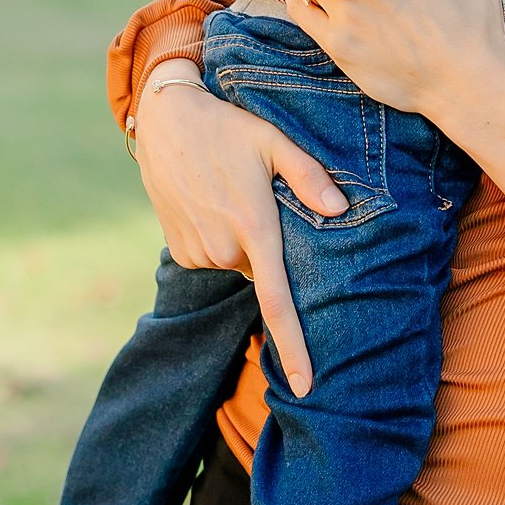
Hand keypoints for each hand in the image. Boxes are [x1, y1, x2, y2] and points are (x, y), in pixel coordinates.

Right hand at [132, 58, 346, 395]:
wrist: (165, 119)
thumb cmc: (227, 126)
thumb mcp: (273, 140)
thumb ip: (308, 176)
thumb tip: (340, 211)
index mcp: (254, 228)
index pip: (277, 303)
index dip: (293, 347)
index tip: (306, 385)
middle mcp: (224, 249)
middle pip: (262, 270)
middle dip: (267, 246)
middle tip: (259, 198)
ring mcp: (198, 252)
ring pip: (237, 263)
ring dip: (241, 240)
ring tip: (230, 191)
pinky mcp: (179, 250)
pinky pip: (213, 256)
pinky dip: (219, 237)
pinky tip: (211, 200)